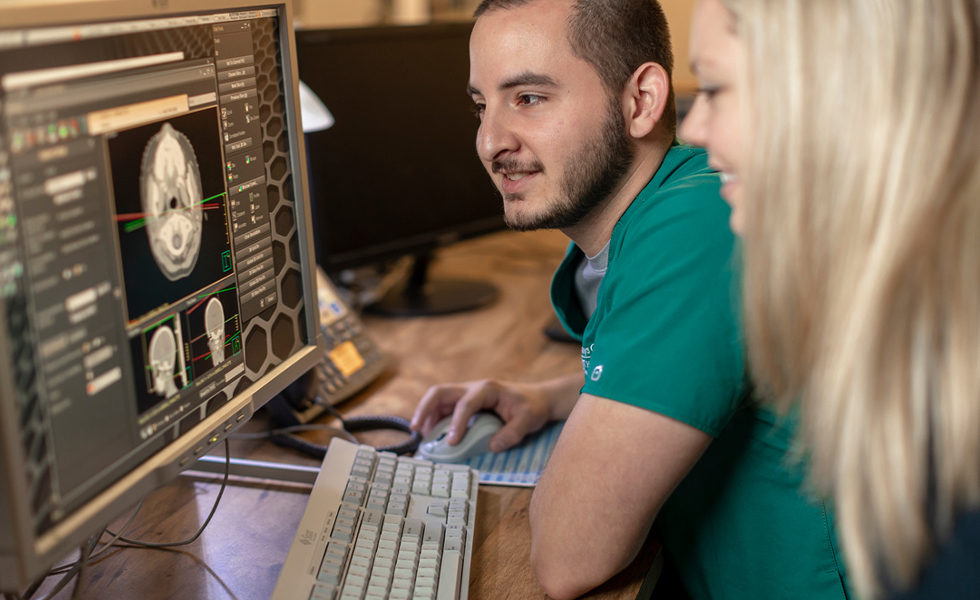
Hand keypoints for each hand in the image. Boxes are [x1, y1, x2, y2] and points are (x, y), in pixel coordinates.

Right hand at [410, 379, 553, 452]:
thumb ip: (513, 433)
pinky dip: (434, 420)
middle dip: (425, 408)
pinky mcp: (464, 403)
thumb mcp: (529, 419)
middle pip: (440, 392)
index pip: (466, 403)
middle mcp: (472, 388)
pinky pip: (444, 409)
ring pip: (438, 399)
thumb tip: (493, 446)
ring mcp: (466, 394)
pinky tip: (431, 435)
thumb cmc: (532, 406)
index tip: (452, 442)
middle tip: (416, 428)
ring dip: (426, 415)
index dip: (457, 423)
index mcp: (487, 389)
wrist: (536, 398)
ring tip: (421, 436)